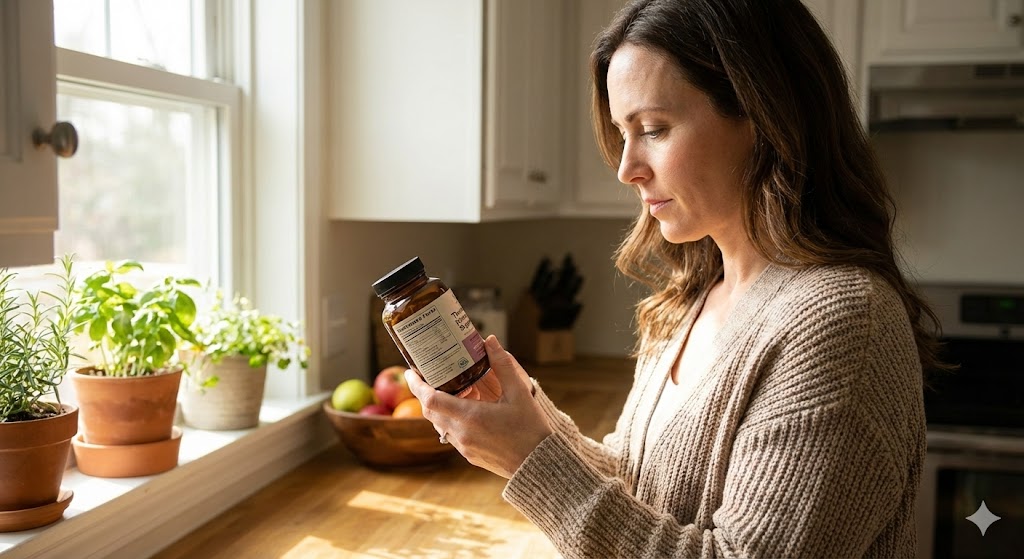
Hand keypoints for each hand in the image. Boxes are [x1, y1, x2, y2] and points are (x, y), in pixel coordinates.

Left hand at [405, 335, 552, 478]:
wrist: (540, 464)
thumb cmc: (531, 428)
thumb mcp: (519, 393)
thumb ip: (503, 365)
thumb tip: (489, 341)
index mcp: (470, 417)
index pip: (430, 399)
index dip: (417, 385)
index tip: (411, 371)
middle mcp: (461, 433)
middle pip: (430, 412)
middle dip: (424, 394)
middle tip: (426, 376)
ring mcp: (464, 447)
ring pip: (439, 424)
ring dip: (438, 407)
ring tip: (448, 390)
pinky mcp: (470, 456)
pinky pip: (451, 435)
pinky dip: (450, 420)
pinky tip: (466, 410)